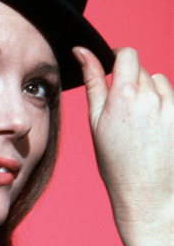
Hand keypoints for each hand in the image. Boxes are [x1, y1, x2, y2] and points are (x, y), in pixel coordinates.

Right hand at [75, 46, 173, 245]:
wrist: (147, 194)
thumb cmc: (115, 162)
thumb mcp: (95, 121)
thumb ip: (93, 82)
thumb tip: (81, 51)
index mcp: (123, 95)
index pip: (127, 54)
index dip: (118, 57)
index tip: (111, 67)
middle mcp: (150, 97)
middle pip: (141, 70)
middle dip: (130, 80)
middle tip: (120, 109)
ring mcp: (171, 107)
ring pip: (159, 82)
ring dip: (148, 92)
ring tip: (138, 122)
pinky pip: (172, 99)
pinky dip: (162, 106)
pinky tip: (154, 130)